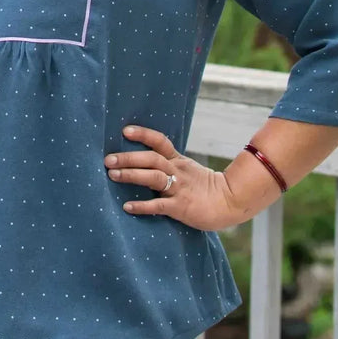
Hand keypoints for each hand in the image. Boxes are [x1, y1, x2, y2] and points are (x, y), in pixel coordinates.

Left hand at [105, 124, 241, 231]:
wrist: (230, 202)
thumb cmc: (204, 187)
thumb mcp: (187, 169)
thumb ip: (168, 164)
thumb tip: (140, 160)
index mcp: (178, 161)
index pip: (160, 141)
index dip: (143, 134)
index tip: (124, 131)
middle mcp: (177, 171)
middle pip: (152, 159)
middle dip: (129, 158)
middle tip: (107, 159)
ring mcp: (179, 189)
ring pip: (154, 177)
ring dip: (131, 175)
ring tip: (112, 175)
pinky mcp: (181, 207)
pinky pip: (159, 205)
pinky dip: (142, 206)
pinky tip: (127, 206)